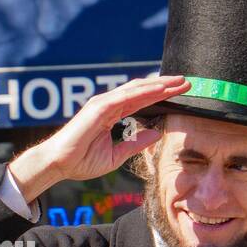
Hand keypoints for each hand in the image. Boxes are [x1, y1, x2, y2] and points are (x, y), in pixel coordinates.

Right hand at [6, 75, 188, 202]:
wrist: (59, 164)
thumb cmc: (81, 161)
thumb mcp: (116, 155)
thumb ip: (135, 144)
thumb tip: (156, 134)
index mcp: (111, 114)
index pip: (141, 101)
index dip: (161, 96)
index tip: (180, 93)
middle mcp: (107, 104)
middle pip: (142, 90)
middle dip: (165, 86)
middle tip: (187, 83)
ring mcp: (103, 103)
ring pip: (137, 89)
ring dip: (160, 85)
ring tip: (180, 82)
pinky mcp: (99, 107)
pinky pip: (127, 96)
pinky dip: (145, 92)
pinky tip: (161, 89)